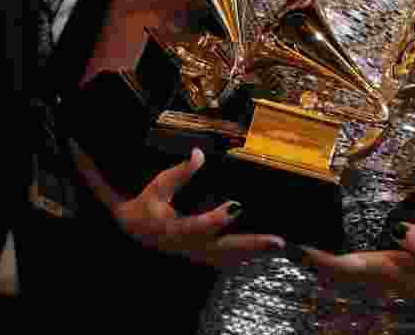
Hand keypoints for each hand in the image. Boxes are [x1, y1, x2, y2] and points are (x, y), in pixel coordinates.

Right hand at [71, 141, 284, 267]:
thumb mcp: (156, 188)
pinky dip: (248, 255)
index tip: (236, 206)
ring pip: (230, 258)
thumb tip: (199, 154)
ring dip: (255, 252)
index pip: (198, 227)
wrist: (134, 233)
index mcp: (174, 230)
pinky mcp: (203, 255)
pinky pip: (228, 259)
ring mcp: (197, 254)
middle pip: (224, 249)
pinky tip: (266, 251)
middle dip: (252, 245)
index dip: (216, 219)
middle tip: (278, 241)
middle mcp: (189, 246)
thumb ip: (179, 174)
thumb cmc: (146, 206)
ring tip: (280, 245)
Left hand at [295, 223, 414, 313]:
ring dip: (329, 270)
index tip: (299, 248)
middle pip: (344, 275)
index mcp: (396, 272)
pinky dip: (347, 272)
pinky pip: (365, 278)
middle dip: (316, 265)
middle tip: (290, 249)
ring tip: (306, 257)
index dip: (322, 259)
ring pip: (352, 279)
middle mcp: (390, 282)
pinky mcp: (403, 281)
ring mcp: (396, 285)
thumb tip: (398, 230)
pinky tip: (343, 267)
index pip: (350, 267)